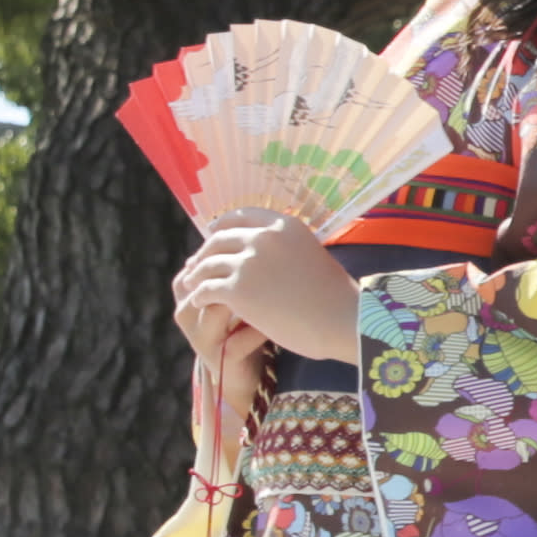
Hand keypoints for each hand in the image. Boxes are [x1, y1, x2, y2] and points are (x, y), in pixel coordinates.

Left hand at [175, 211, 356, 363]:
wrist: (344, 320)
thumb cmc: (335, 297)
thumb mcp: (311, 256)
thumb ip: (286, 250)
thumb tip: (266, 255)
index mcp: (284, 224)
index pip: (241, 216)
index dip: (222, 226)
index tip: (213, 236)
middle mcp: (263, 237)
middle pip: (219, 239)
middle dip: (204, 252)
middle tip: (196, 266)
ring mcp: (248, 262)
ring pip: (207, 264)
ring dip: (196, 275)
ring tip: (191, 285)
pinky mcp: (238, 289)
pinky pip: (206, 288)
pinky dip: (198, 296)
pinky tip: (197, 303)